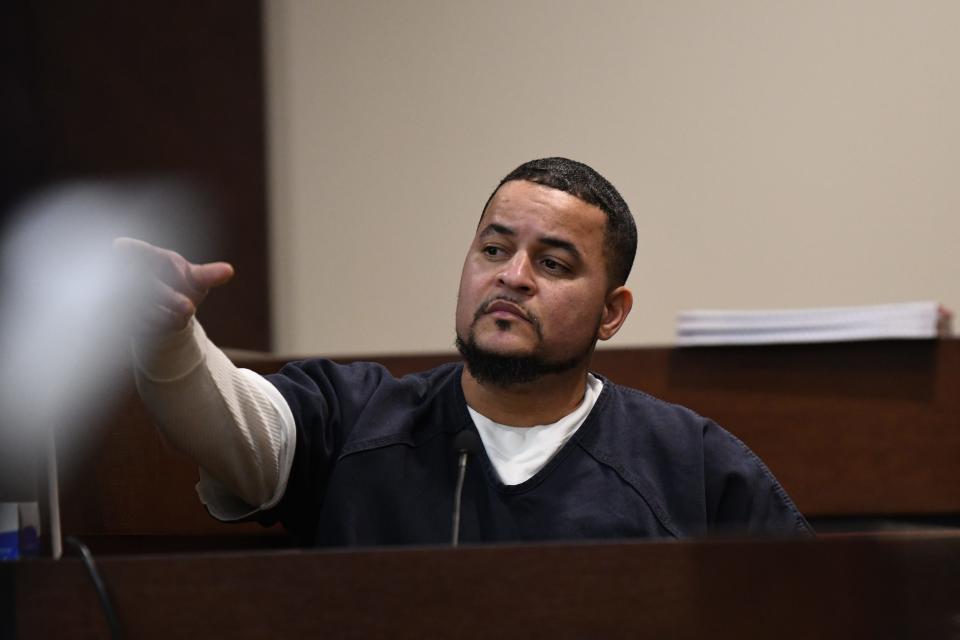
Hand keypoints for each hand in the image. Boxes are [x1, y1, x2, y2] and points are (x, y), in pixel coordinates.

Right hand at [113, 237, 234, 334]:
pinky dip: (158, 325)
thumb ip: (208, 275)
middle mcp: (132, 276)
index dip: (130, 249)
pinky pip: (138, 322)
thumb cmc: (180, 288)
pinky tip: (171, 324)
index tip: (120, 246)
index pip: (137, 252)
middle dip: (166, 295)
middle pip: (144, 284)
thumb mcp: (196, 280)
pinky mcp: (124, 318)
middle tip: (189, 307)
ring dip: (165, 314)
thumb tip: (229, 271)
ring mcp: (125, 297)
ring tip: (186, 313)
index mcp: (149, 258)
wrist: (166, 317)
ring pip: (141, 306)